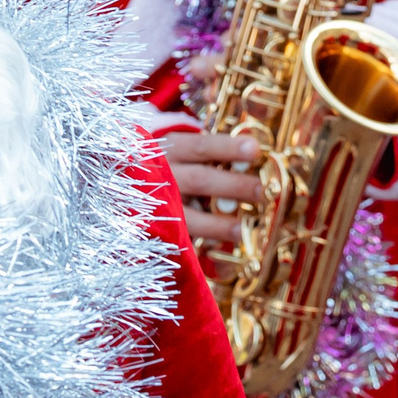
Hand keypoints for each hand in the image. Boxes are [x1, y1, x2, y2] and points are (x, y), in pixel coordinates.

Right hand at [165, 130, 265, 248]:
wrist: (135, 183)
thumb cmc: (174, 162)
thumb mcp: (186, 149)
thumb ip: (213, 152)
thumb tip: (255, 150)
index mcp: (173, 149)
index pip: (201, 146)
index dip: (228, 148)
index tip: (254, 149)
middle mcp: (162, 174)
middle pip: (199, 179)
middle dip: (233, 185)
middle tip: (261, 190)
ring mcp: (158, 204)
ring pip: (187, 215)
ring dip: (218, 224)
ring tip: (243, 228)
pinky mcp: (157, 229)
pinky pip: (181, 237)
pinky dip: (203, 245)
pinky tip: (224, 251)